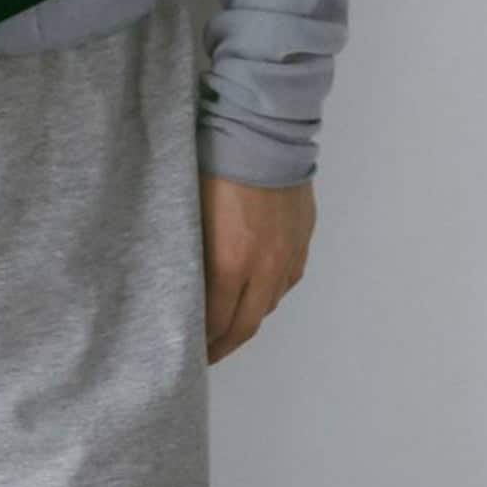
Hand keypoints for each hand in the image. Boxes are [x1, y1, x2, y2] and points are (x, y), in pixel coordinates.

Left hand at [198, 171, 315, 363]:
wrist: (261, 132)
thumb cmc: (212, 166)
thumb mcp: (191, 213)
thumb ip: (192, 255)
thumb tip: (184, 284)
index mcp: (230, 264)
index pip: (217, 321)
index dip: (203, 341)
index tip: (189, 350)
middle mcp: (264, 268)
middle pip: (246, 323)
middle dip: (224, 344)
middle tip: (207, 354)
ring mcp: (288, 254)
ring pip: (268, 303)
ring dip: (248, 318)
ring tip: (230, 324)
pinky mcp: (302, 238)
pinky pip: (287, 279)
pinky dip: (269, 292)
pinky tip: (258, 291)